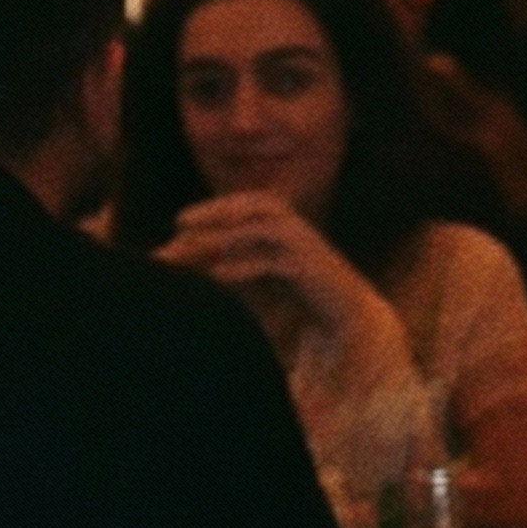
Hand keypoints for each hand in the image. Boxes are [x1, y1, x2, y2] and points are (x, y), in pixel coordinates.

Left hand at [162, 188, 372, 342]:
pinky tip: (218, 274)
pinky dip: (245, 265)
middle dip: (219, 210)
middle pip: (256, 206)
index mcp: (285, 227)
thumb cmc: (299, 299)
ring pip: (264, 229)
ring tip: (195, 244)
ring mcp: (306, 250)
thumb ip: (223, 265)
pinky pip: (276, 263)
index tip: (179, 223)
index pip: (246, 206)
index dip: (214, 210)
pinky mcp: (312, 274)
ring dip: (228, 234)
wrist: (348, 322)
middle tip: (181, 221)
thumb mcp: (255, 278)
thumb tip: (178, 257)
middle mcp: (297, 231)